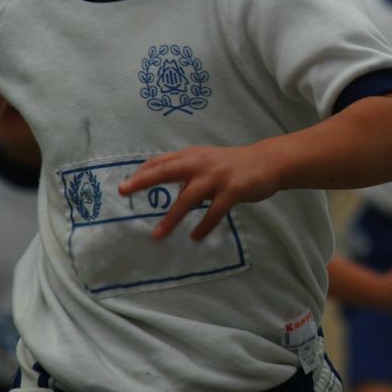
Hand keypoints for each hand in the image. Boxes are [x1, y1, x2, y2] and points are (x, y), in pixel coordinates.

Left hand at [119, 146, 280, 240]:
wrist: (267, 162)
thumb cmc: (233, 164)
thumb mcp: (208, 161)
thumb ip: (188, 171)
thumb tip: (168, 186)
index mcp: (193, 155)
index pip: (161, 161)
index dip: (142, 171)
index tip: (125, 184)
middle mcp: (201, 163)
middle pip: (167, 171)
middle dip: (144, 180)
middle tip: (124, 190)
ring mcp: (217, 176)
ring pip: (188, 198)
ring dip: (171, 218)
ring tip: (157, 234)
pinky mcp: (232, 190)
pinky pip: (214, 212)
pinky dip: (203, 226)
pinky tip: (196, 237)